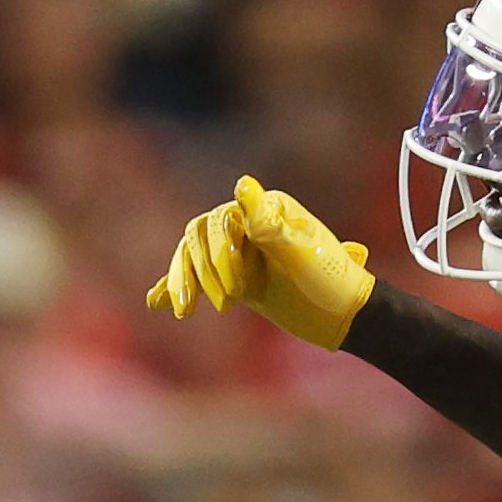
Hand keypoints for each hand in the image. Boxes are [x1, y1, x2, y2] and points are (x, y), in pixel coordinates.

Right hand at [145, 175, 371, 351]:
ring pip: (193, 258)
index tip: (238, 290)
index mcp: (265, 209)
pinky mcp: (236, 277)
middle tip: (228, 306)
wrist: (344, 317)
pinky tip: (157, 302)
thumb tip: (242, 184)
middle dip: (204, 273)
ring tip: (185, 313)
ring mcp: (240, 251)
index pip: (221, 222)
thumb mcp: (300, 255)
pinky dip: (177, 287)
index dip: (221, 254)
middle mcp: (249, 224)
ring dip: (185, 282)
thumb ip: (269, 225)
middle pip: (200, 238)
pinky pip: (198, 278)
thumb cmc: (330, 282)